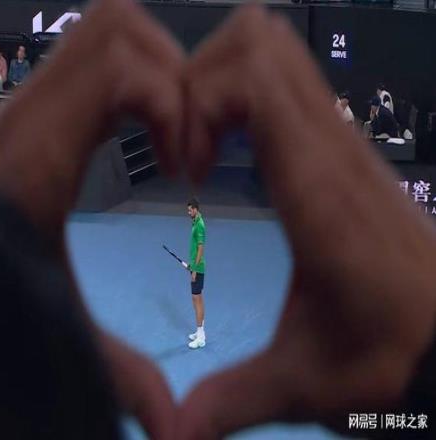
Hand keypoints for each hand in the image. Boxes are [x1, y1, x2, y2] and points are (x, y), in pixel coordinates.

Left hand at [0, 0, 183, 435]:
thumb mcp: (52, 325)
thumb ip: (114, 370)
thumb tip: (168, 425)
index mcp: (36, 154)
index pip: (118, 67)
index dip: (170, 101)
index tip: (184, 162)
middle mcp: (32, 114)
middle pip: (116, 25)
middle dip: (171, 71)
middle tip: (185, 137)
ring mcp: (33, 105)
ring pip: (107, 30)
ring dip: (154, 69)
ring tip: (169, 131)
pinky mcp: (41, 112)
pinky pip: (98, 61)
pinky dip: (135, 81)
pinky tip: (143, 132)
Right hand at [178, 5, 435, 437]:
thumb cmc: (383, 352)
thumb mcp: (298, 383)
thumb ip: (227, 401)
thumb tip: (171, 432)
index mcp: (315, 189)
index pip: (254, 79)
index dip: (199, 102)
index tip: (185, 165)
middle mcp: (328, 147)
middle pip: (260, 40)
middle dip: (203, 75)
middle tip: (187, 142)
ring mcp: (338, 139)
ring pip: (277, 48)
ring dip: (224, 80)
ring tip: (204, 142)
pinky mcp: (339, 147)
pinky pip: (288, 82)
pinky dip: (246, 94)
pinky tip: (232, 148)